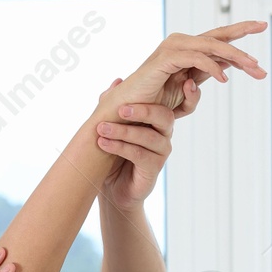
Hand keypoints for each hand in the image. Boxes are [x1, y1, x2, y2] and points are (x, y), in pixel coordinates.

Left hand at [96, 83, 189, 211]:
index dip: (170, 94)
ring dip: (123, 131)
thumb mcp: (111, 125)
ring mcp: (160, 152)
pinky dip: (120, 147)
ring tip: (101, 129)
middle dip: (142, 110)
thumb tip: (117, 82)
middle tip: (120, 109)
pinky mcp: (153, 168)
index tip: (157, 82)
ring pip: (148, 136)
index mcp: (156, 120)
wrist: (111, 188)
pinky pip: (139, 154)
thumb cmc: (113, 154)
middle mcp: (163, 134)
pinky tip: (104, 143)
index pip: (166, 102)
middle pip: (164, 116)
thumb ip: (113, 104)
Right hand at [102, 21, 267, 116]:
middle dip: (242, 36)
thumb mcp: (183, 100)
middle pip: (218, 37)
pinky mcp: (165, 58)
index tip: (261, 34)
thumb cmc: (151, 109)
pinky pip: (195, 58)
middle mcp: (181, 46)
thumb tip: (218, 76)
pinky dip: (211, 66)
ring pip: (211, 45)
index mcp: (187, 54)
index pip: (219, 41)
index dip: (240, 38)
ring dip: (234, 56)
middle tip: (263, 36)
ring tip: (251, 67)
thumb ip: (199, 89)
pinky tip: (223, 78)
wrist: (126, 115)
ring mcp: (173, 49)